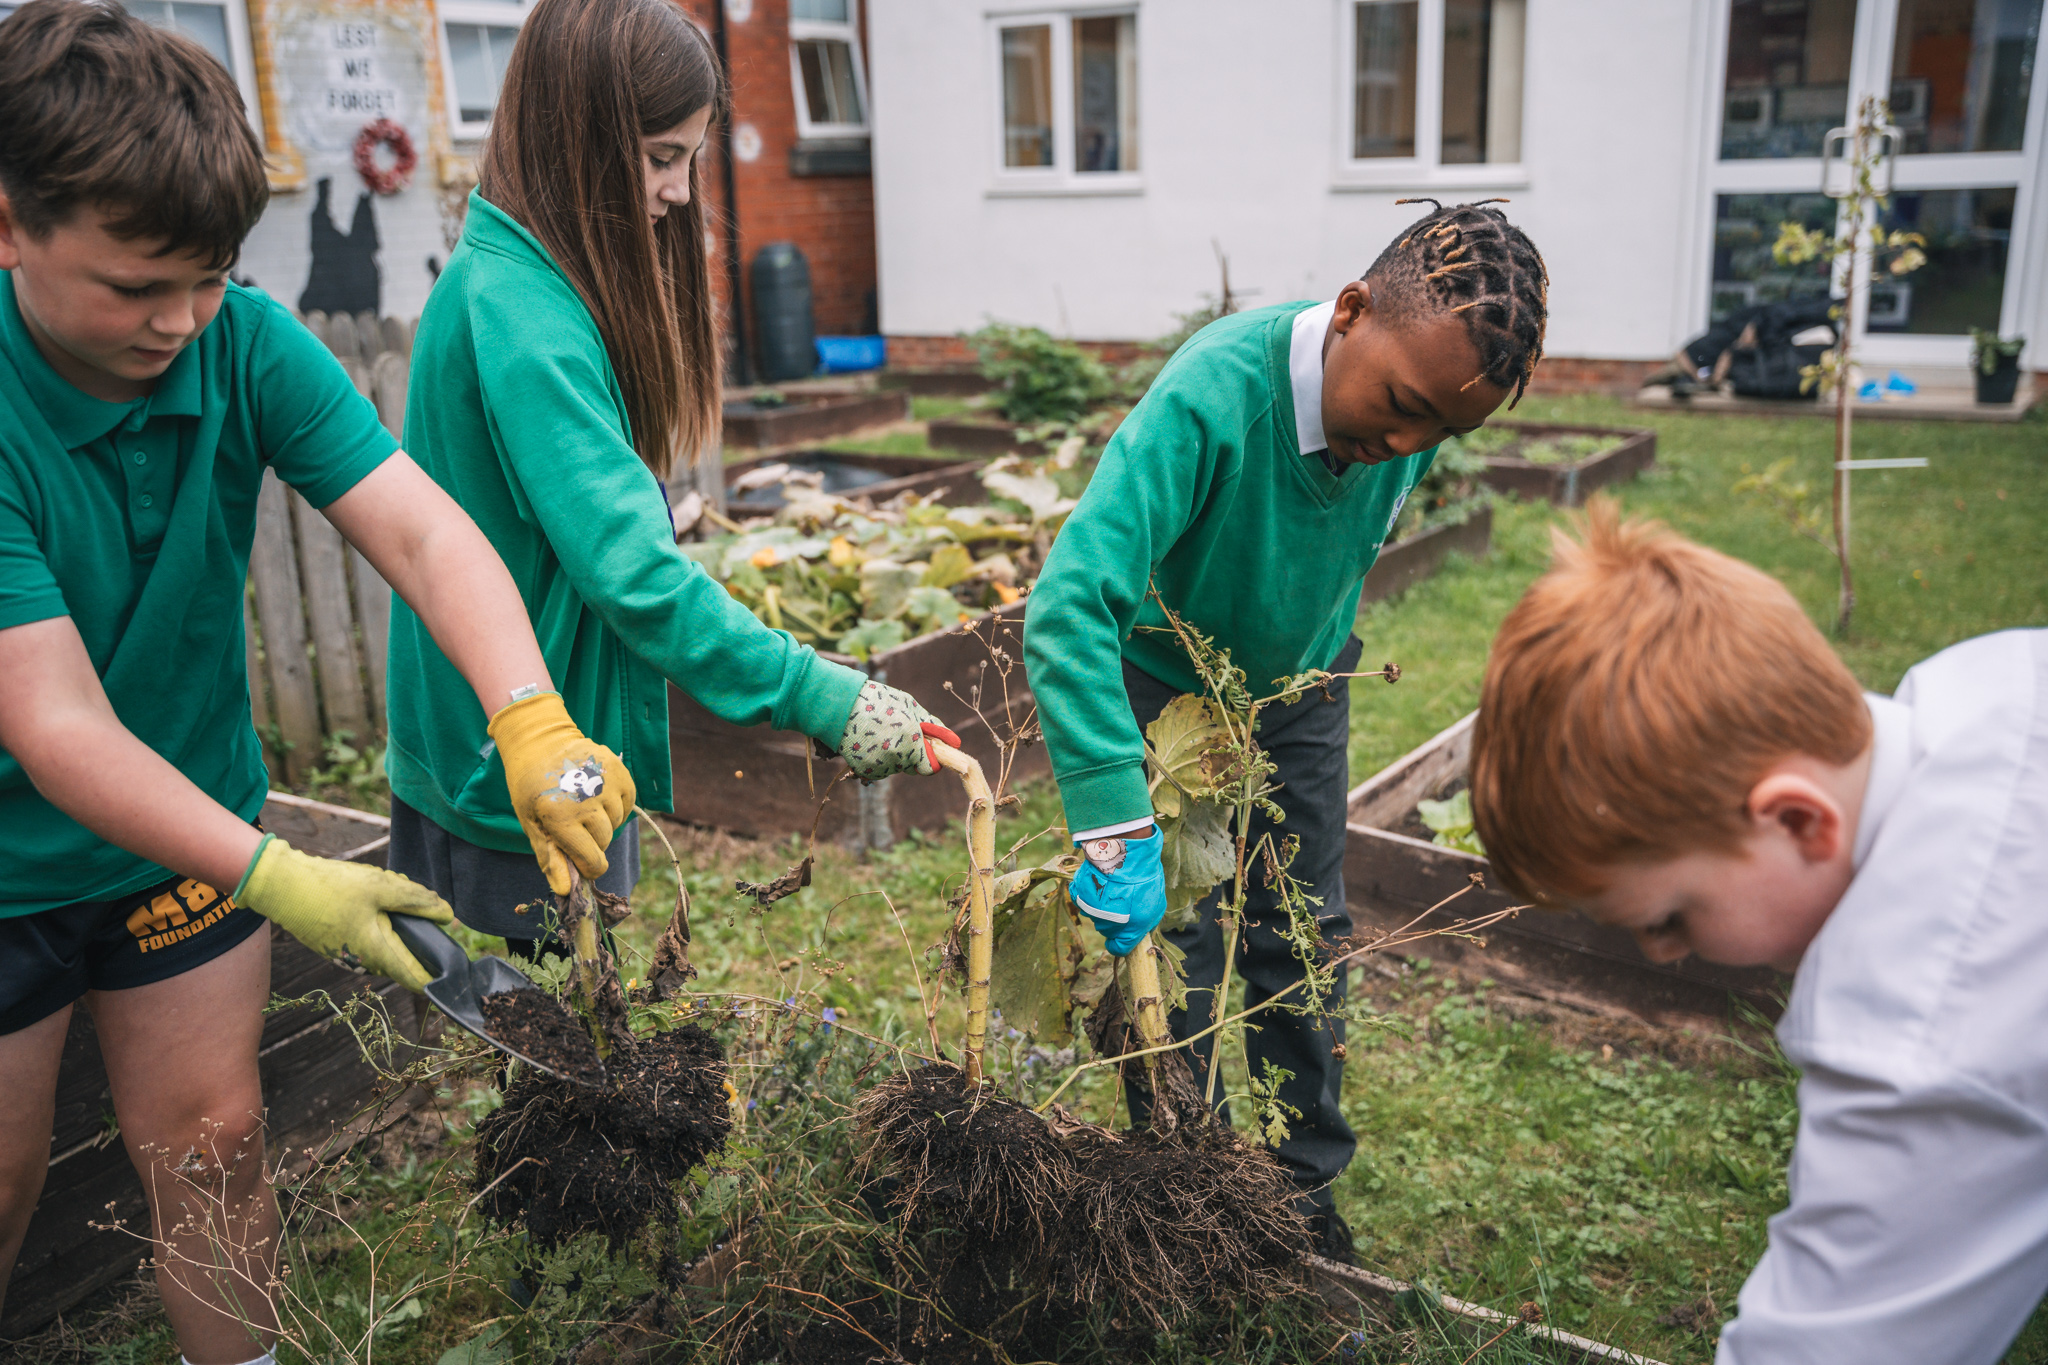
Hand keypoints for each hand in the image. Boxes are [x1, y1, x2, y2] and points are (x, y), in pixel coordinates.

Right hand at [236, 836, 455, 991]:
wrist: (281, 886)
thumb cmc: (331, 887)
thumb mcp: (381, 887)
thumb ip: (417, 901)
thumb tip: (447, 916)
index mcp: (376, 952)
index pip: (414, 978)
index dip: (436, 976)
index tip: (453, 967)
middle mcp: (360, 962)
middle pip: (402, 959)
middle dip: (415, 938)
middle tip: (415, 906)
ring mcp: (344, 956)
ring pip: (383, 947)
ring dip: (394, 927)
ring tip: (387, 894)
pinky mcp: (334, 946)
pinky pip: (365, 940)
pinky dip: (375, 923)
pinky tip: (367, 898)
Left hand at [489, 691, 636, 895]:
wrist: (541, 741)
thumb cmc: (532, 787)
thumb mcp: (532, 824)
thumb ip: (550, 858)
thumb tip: (565, 890)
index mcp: (561, 818)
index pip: (593, 861)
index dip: (589, 867)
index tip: (582, 863)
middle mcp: (587, 801)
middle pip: (604, 842)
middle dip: (591, 841)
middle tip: (574, 824)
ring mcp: (606, 784)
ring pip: (616, 823)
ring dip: (603, 822)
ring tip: (583, 805)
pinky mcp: (620, 772)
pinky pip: (628, 804)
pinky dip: (615, 805)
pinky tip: (597, 794)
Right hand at [836, 680, 960, 779]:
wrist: (839, 705)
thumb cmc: (879, 700)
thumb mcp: (910, 706)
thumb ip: (933, 727)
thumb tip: (955, 742)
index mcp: (912, 742)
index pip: (930, 768)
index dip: (930, 758)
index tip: (925, 747)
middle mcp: (897, 758)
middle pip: (912, 767)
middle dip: (911, 754)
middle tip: (898, 732)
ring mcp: (879, 766)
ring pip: (895, 767)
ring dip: (893, 755)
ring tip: (880, 732)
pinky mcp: (864, 770)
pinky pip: (879, 769)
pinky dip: (877, 758)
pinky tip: (870, 741)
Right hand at [1071, 827, 1165, 956]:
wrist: (1125, 857)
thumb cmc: (1144, 881)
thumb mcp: (1155, 906)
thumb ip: (1146, 922)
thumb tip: (1140, 927)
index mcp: (1127, 933)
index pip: (1118, 949)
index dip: (1120, 942)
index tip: (1122, 933)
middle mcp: (1107, 926)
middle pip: (1107, 930)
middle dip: (1114, 920)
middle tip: (1122, 901)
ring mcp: (1091, 911)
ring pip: (1094, 915)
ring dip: (1100, 906)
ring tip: (1111, 889)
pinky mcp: (1079, 895)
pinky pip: (1082, 900)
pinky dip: (1089, 894)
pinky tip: (1099, 883)